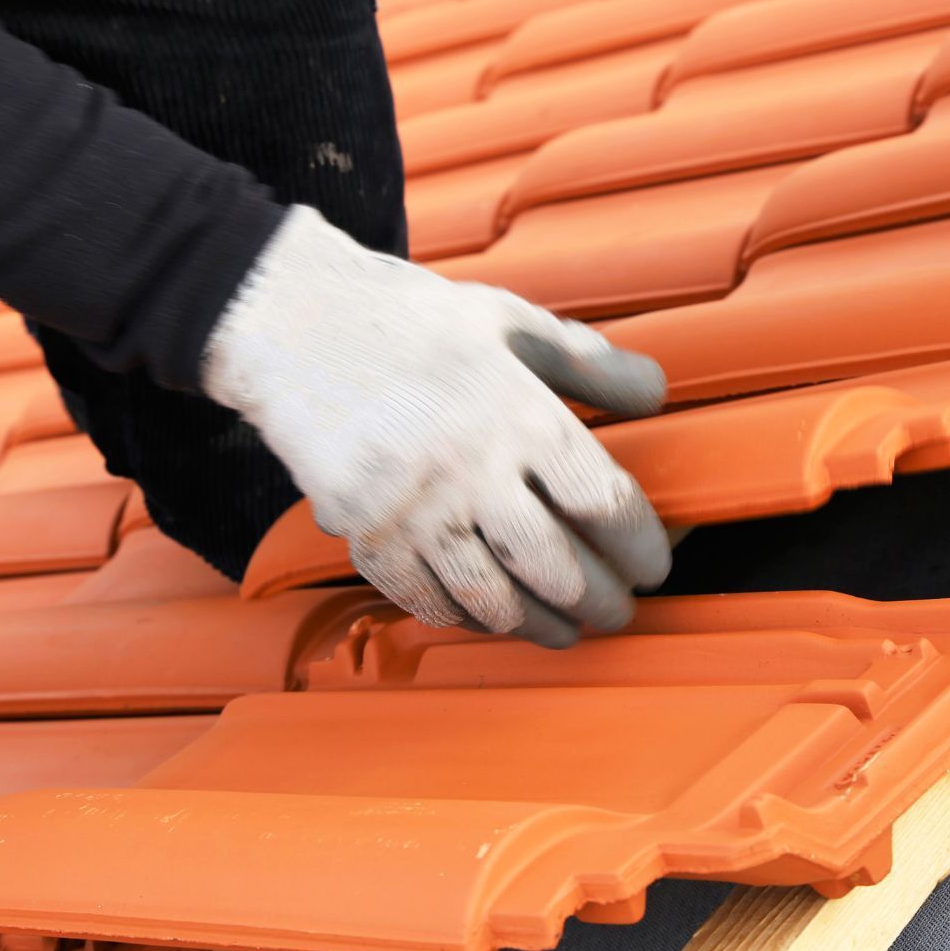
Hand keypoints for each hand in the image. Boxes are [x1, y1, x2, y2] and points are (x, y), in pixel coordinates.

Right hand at [202, 206, 670, 647]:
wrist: (293, 322)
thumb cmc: (408, 319)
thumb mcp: (508, 320)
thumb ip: (586, 364)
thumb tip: (656, 392)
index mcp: (518, 414)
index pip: (604, 504)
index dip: (640, 547)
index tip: (654, 564)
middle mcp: (471, 471)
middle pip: (558, 568)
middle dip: (601, 602)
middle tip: (619, 613)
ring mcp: (413, 510)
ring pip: (494, 600)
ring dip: (541, 627)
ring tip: (566, 631)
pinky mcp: (365, 534)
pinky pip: (428, 601)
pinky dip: (468, 619)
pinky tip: (492, 618)